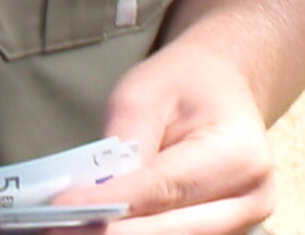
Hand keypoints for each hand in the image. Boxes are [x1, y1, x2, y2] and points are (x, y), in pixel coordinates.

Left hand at [54, 41, 273, 234]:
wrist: (224, 87)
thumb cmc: (183, 84)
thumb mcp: (145, 92)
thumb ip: (125, 145)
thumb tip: (92, 196)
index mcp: (238, 153)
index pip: (163, 189)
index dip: (110, 204)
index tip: (60, 210)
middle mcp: (250, 198)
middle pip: (170, 232)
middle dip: (108, 232)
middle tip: (54, 228)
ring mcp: (243, 223)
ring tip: (68, 228)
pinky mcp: (227, 234)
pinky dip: (134, 233)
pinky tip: (97, 227)